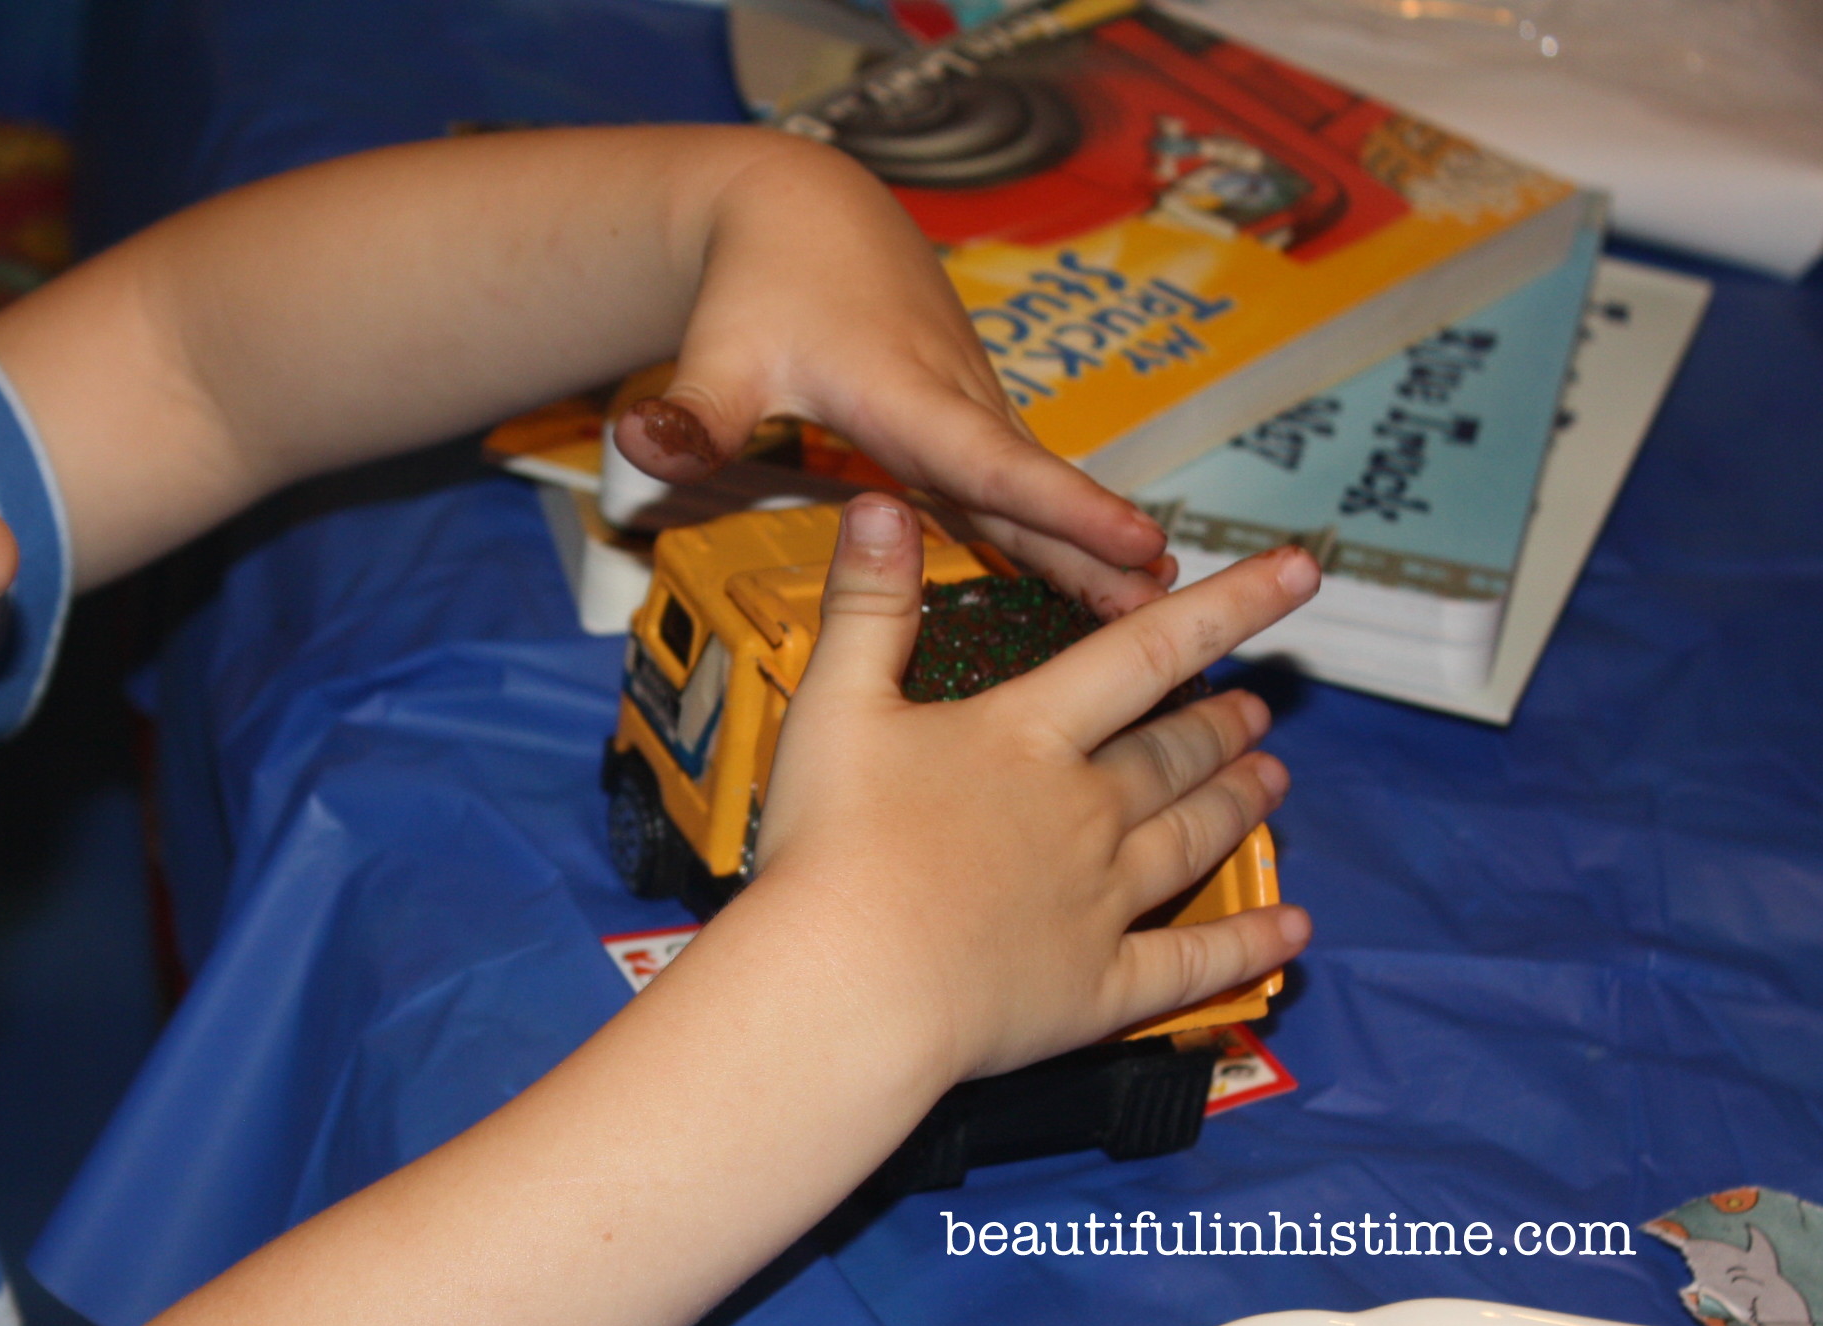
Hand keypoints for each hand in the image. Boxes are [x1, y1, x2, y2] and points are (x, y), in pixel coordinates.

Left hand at [609, 138, 1179, 616]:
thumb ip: (691, 412)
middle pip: (1035, 489)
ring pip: (1036, 489)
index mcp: (904, 395)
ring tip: (1162, 613)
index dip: (1063, 508)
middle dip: (1103, 548)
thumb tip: (646, 446)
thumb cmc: (762, 286)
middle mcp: (953, 405)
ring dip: (1098, 548)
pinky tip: (1105, 591)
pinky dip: (1068, 533)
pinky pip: (1021, 487)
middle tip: (1176, 611)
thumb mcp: (718, 352)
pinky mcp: (967, 426)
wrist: (805, 216)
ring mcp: (967, 415)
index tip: (1134, 540)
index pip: (992, 462)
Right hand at [743, 494, 1312, 1085]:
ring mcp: (1100, 903)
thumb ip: (868, 606)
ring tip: (1272, 781)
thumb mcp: (833, 708)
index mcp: (1028, 738)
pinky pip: (1191, 963)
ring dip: (1237, 805)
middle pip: (1173, 754)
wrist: (847, 989)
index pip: (1143, 652)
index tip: (1296, 574)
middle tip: (1259, 711)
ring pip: (1192, 839)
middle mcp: (1085, 812)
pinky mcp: (1097, 988)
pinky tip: (1292, 932)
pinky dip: (1247, 945)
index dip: (1227, 606)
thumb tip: (883, 502)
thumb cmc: (829, 849)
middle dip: (1222, 725)